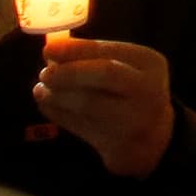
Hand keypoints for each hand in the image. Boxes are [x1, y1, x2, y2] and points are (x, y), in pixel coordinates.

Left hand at [32, 32, 176, 177]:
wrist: (154, 138)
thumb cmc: (131, 91)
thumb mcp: (125, 66)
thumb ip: (93, 55)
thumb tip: (53, 50)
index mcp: (150, 64)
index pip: (108, 54)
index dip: (75, 50)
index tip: (48, 50)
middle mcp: (148, 92)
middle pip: (104, 76)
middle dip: (67, 73)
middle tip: (45, 74)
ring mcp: (136, 121)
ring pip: (89, 104)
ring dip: (57, 96)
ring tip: (42, 90)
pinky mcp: (119, 146)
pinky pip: (81, 127)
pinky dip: (59, 114)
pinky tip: (48, 105)